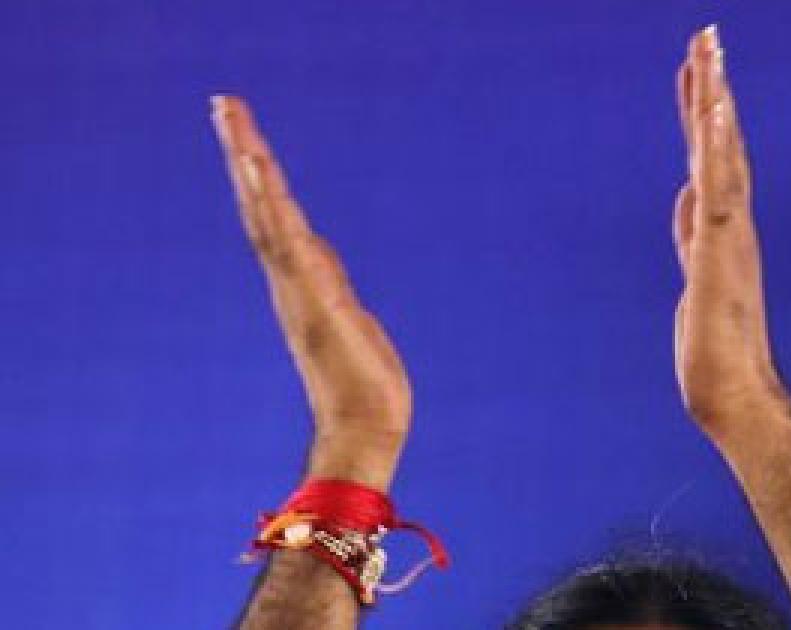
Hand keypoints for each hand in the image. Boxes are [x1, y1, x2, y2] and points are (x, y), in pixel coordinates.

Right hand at [211, 96, 410, 490]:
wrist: (365, 434)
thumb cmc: (364, 388)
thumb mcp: (352, 320)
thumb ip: (330, 285)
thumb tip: (320, 253)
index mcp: (304, 284)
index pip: (277, 218)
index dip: (260, 177)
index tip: (244, 135)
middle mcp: (294, 281)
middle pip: (263, 206)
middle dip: (244, 153)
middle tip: (224, 103)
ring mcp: (300, 290)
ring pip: (269, 216)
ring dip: (251, 166)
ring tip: (232, 120)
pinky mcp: (313, 300)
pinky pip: (285, 242)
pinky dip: (268, 203)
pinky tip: (256, 169)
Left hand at [672, 28, 781, 432]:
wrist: (733, 393)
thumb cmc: (716, 344)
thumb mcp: (693, 273)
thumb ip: (692, 232)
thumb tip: (685, 193)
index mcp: (721, 224)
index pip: (710, 153)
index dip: (703, 107)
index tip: (698, 64)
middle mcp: (731, 221)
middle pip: (718, 141)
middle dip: (711, 86)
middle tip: (707, 35)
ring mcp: (729, 235)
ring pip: (722, 156)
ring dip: (715, 103)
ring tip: (711, 53)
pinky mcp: (721, 253)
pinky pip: (721, 189)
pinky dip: (721, 150)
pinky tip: (717, 113)